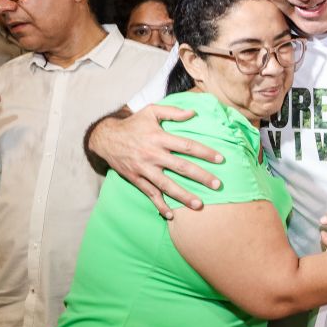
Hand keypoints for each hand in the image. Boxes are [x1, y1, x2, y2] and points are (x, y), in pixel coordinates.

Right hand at [88, 105, 223, 219]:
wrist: (105, 138)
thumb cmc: (133, 124)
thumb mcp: (151, 111)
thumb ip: (173, 112)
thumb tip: (193, 112)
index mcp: (159, 137)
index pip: (187, 145)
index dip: (205, 152)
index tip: (220, 159)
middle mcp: (152, 154)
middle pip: (181, 167)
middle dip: (200, 177)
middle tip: (217, 185)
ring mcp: (144, 168)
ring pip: (166, 184)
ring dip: (183, 196)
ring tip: (199, 205)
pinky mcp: (136, 179)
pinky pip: (149, 194)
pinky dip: (159, 205)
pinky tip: (170, 215)